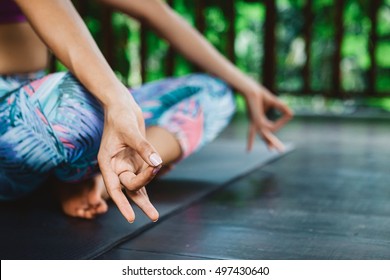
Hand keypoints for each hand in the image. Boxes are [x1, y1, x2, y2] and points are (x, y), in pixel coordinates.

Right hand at [97, 95, 162, 222]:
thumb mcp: (131, 131)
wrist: (122, 106)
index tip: (131, 218)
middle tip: (154, 216)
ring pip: (136, 186)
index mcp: (107, 162)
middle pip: (129, 187)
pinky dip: (149, 183)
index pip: (114, 188)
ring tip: (154, 216)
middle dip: (142, 200)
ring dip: (145, 199)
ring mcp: (126, 164)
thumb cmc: (121, 116)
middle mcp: (116, 166)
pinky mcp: (136, 159)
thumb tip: (157, 162)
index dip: (122, 204)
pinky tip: (151, 199)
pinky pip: (143, 176)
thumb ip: (144, 147)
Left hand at [244, 86, 292, 151]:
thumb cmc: (260, 94)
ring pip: (265, 136)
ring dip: (272, 142)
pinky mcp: (257, 121)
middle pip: (264, 136)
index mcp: (258, 121)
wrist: (251, 90)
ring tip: (275, 150)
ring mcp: (256, 123)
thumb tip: (291, 114)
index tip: (288, 114)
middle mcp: (256, 123)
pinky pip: (270, 127)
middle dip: (271, 143)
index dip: (282, 122)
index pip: (271, 127)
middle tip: (276, 151)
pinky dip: (277, 124)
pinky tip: (282, 122)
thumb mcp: (274, 102)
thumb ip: (282, 108)